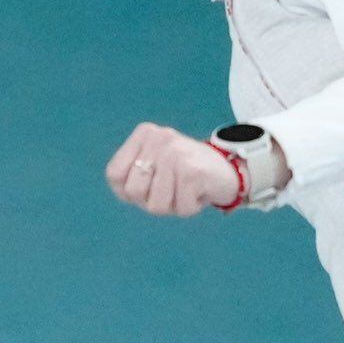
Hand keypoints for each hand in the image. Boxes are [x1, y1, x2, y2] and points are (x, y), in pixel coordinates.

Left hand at [105, 123, 240, 215]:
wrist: (229, 170)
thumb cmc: (185, 175)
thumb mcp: (154, 169)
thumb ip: (131, 178)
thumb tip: (127, 192)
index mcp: (144, 134)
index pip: (114, 174)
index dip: (128, 190)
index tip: (150, 184)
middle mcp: (159, 138)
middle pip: (133, 191)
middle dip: (151, 200)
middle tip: (172, 188)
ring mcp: (175, 153)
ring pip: (156, 205)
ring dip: (174, 205)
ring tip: (186, 189)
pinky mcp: (192, 171)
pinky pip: (181, 208)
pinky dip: (191, 207)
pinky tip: (199, 191)